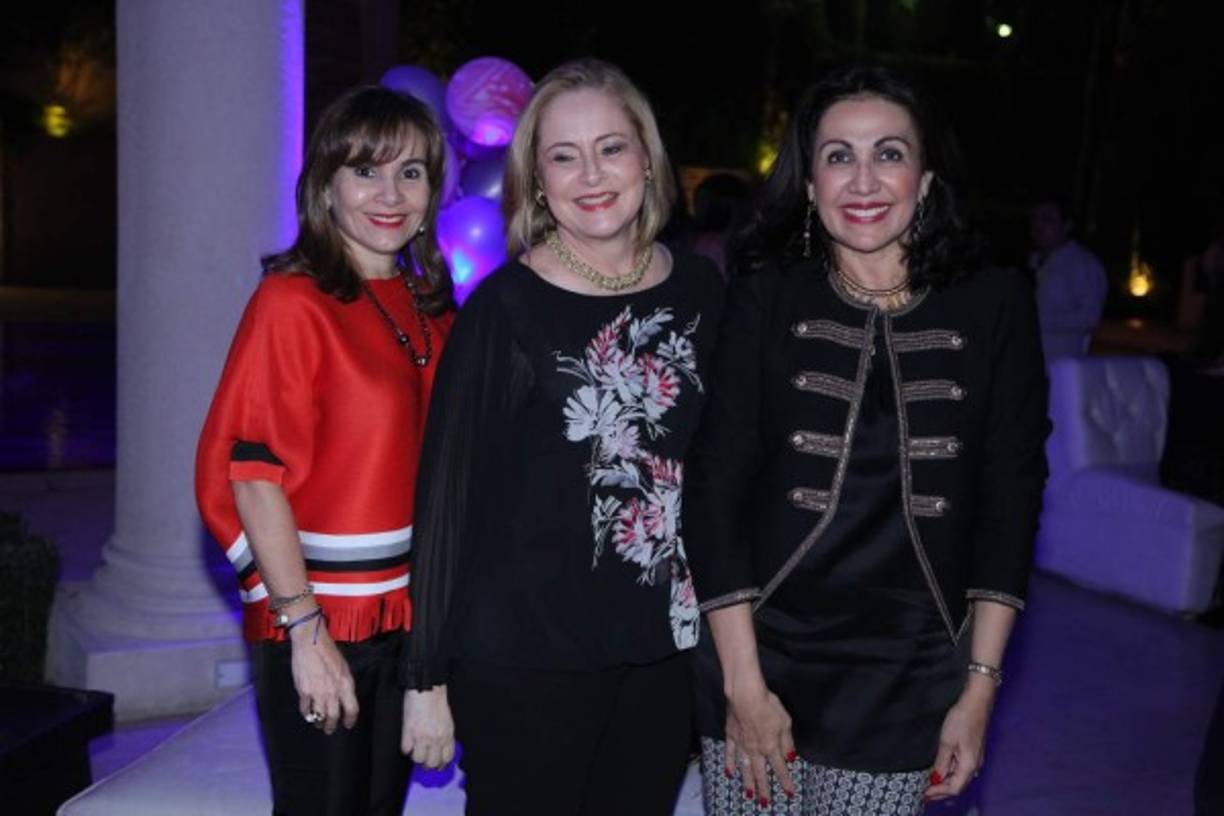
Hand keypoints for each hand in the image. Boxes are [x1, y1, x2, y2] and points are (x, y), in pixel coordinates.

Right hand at [288, 614, 358, 734]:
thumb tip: (343, 697)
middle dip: (332, 726)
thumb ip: (344, 684)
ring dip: (319, 722)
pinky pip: (306, 709)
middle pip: (334, 716)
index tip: (348, 724)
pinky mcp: (304, 692)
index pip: (352, 709)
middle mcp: (333, 691)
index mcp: (346, 684)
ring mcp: (318, 693)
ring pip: (320, 716)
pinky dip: (307, 714)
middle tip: (330, 729)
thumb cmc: (328, 651)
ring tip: (318, 724)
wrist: (311, 642)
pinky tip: (308, 713)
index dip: (350, 719)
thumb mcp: (343, 667)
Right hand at [402, 686, 454, 768]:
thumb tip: (441, 751)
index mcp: (447, 736)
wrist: (427, 690)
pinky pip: (405, 750)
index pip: (446, 759)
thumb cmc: (437, 704)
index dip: (440, 764)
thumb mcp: (447, 722)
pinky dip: (406, 748)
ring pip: (418, 759)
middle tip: (423, 759)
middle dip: (427, 764)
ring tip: (415, 749)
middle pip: (431, 763)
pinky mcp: (408, 733)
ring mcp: (422, 737)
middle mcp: (436, 739)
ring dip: (416, 756)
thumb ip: (445, 737)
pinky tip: (408, 741)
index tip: (436, 765)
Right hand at [724, 678, 795, 804]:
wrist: (745, 695)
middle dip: (764, 789)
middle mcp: (756, 749)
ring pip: (745, 767)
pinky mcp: (731, 736)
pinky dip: (729, 764)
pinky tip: (729, 773)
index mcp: (771, 747)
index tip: (789, 793)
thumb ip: (787, 742)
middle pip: (760, 773)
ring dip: (747, 782)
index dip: (785, 782)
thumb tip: (791, 758)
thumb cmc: (769, 706)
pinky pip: (729, 753)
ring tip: (749, 795)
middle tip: (765, 803)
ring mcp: (741, 744)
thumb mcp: (785, 722)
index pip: (780, 768)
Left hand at [925, 675, 995, 800]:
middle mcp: (974, 766)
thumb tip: (936, 779)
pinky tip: (939, 771)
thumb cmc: (962, 719)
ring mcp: (974, 759)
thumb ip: (941, 762)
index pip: (954, 788)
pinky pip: (960, 769)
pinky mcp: (972, 751)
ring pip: (959, 778)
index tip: (923, 795)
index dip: (938, 793)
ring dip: (944, 783)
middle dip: (941, 791)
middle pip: (957, 786)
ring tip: (929, 784)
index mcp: (969, 765)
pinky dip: (949, 773)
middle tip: (924, 793)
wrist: (976, 702)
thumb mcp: (947, 741)